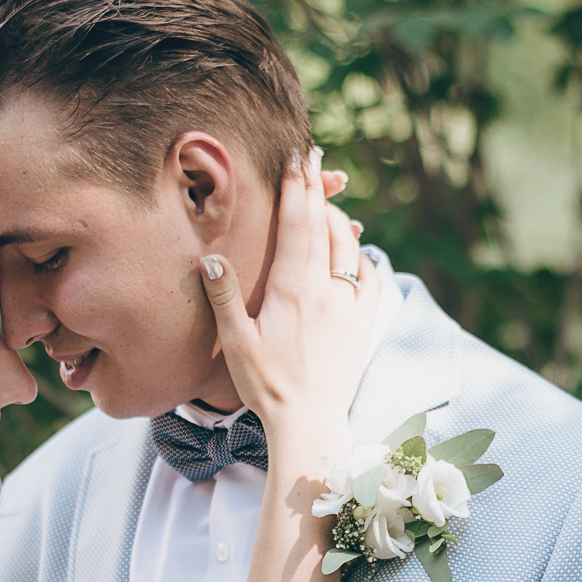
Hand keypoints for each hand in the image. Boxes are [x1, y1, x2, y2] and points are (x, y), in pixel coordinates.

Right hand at [200, 150, 373, 431]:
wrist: (310, 422)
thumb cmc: (266, 385)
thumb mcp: (236, 342)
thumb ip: (225, 297)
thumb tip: (210, 258)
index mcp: (294, 290)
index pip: (299, 225)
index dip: (298, 188)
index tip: (297, 158)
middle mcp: (328, 291)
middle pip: (326, 226)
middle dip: (318, 190)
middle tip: (315, 160)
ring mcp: (351, 306)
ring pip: (351, 247)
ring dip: (339, 220)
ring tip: (328, 202)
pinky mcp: (365, 325)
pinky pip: (372, 277)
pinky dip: (363, 257)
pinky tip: (355, 252)